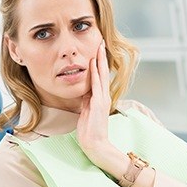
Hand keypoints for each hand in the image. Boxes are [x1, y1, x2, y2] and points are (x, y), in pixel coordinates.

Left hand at [76, 39, 111, 162]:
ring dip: (100, 62)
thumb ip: (86, 100)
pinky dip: (95, 75)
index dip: (98, 63)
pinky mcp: (98, 105)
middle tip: (101, 43)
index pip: (100, 77)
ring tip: (99, 48)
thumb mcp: (86, 111)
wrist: (95, 143)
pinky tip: (94, 66)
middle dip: (101, 58)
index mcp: (100, 98)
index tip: (96, 51)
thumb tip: (83, 91)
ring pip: (101, 76)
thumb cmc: (89, 129)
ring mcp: (102, 100)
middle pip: (103, 73)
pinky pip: (96, 87)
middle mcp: (103, 96)